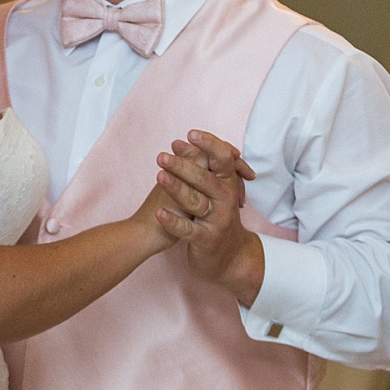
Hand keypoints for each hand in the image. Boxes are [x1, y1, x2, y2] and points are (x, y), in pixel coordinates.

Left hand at [154, 129, 265, 305]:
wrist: (229, 255)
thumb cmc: (215, 216)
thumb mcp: (212, 190)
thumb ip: (199, 167)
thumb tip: (179, 142)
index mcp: (228, 184)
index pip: (222, 159)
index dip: (209, 145)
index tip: (190, 134)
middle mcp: (225, 200)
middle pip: (205, 179)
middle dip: (184, 166)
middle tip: (163, 156)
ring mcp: (217, 220)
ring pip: (196, 201)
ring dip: (177, 188)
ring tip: (159, 176)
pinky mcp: (206, 238)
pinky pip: (188, 229)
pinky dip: (173, 222)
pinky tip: (159, 214)